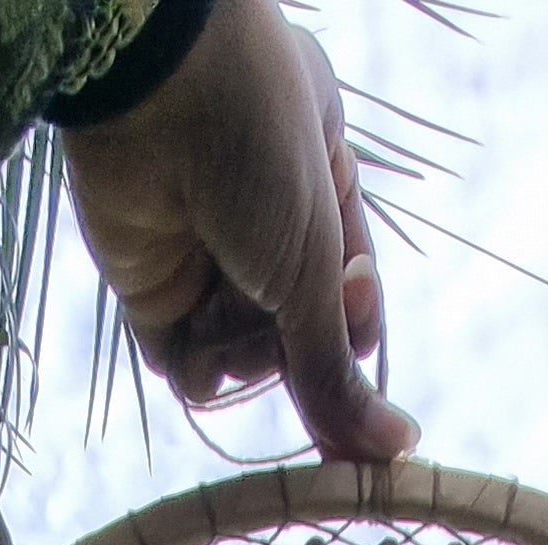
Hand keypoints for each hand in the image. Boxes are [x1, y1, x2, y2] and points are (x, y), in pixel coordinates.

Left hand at [58, 0, 417, 464]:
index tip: (354, 322)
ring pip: (243, 357)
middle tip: (286, 304)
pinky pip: (188, 363)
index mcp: (324, 186)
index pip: (352, 298)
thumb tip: (396, 449)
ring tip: (231, 290)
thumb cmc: (259, 150)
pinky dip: (197, 363)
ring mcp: (206, 257)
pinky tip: (195, 325)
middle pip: (297, 337)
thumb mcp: (314, 266)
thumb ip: (339, 370)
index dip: (353, 328)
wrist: (154, 92)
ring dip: (245, 349)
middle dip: (296, 343)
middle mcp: (266, 222)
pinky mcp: (151, 286)